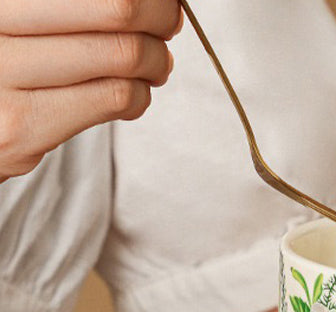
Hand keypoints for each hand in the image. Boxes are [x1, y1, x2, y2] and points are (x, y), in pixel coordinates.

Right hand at [0, 0, 180, 179]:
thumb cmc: (6, 62)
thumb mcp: (25, 15)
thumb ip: (77, 6)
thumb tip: (157, 2)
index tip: (162, 2)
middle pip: (119, 8)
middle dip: (160, 19)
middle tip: (165, 29)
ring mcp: (3, 70)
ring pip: (123, 55)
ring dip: (155, 62)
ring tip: (153, 67)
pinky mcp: (22, 123)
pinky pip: (113, 99)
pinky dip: (139, 96)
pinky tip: (131, 95)